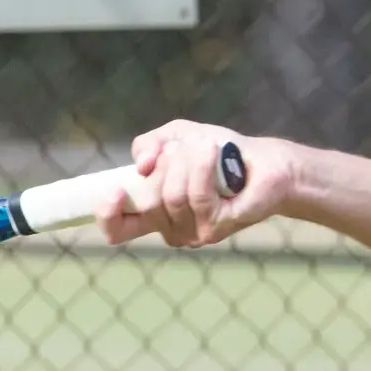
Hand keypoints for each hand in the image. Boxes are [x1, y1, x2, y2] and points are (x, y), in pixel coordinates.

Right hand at [95, 120, 290, 246]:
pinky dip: (203, 165)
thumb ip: (148, 146)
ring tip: (205, 147)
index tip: (116, 190)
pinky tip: (215, 152)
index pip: (117, 230)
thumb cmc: (218, 152)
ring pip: (173, 196)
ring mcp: (195, 232)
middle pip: (148, 202)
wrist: (262, 159)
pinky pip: (199, 196)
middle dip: (164, 165)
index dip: (108, 214)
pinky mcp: (219, 227)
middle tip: (184, 150)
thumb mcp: (175, 137)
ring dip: (187, 160)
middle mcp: (172, 230)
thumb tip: (140, 166)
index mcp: (155, 213)